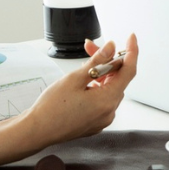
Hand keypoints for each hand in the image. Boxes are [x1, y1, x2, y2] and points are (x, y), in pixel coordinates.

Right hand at [20, 35, 138, 147]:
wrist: (37, 131)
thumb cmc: (51, 108)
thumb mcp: (74, 78)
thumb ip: (97, 61)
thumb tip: (111, 48)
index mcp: (107, 100)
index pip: (128, 71)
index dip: (131, 52)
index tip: (131, 39)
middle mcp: (109, 112)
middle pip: (117, 79)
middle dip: (106, 61)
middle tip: (90, 47)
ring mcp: (103, 119)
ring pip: (109, 89)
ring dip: (100, 75)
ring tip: (83, 66)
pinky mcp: (95, 122)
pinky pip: (102, 100)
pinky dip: (97, 88)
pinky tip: (83, 82)